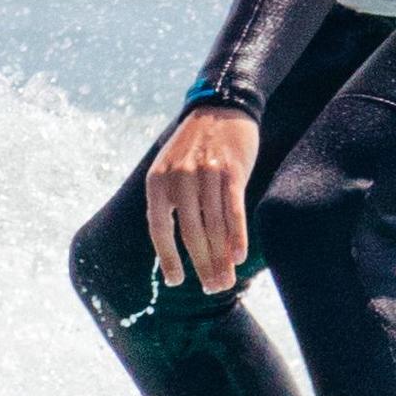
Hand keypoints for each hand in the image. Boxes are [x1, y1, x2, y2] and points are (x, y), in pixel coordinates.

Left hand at [143, 102, 258, 292]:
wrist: (221, 107)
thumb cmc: (195, 146)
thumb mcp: (170, 168)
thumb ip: (170, 201)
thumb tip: (178, 245)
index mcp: (157, 181)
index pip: (159, 229)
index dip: (167, 258)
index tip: (177, 280)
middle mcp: (179, 179)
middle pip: (190, 234)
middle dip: (202, 265)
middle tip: (212, 288)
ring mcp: (206, 175)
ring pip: (214, 227)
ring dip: (221, 259)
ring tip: (226, 280)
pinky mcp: (231, 172)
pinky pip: (233, 211)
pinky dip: (236, 237)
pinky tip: (238, 257)